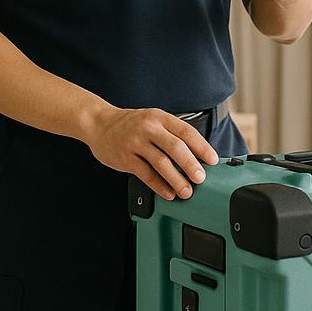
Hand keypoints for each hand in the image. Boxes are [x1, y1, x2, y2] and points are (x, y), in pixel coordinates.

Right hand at [85, 107, 217, 200]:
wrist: (98, 123)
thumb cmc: (130, 124)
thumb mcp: (153, 120)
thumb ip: (171, 134)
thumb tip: (197, 155)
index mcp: (160, 117)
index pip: (186, 131)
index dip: (202, 147)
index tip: (212, 160)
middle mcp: (148, 128)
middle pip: (175, 147)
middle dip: (191, 165)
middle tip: (201, 178)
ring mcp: (135, 143)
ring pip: (161, 163)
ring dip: (176, 179)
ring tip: (187, 191)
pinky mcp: (125, 158)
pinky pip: (146, 174)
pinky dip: (159, 185)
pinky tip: (168, 193)